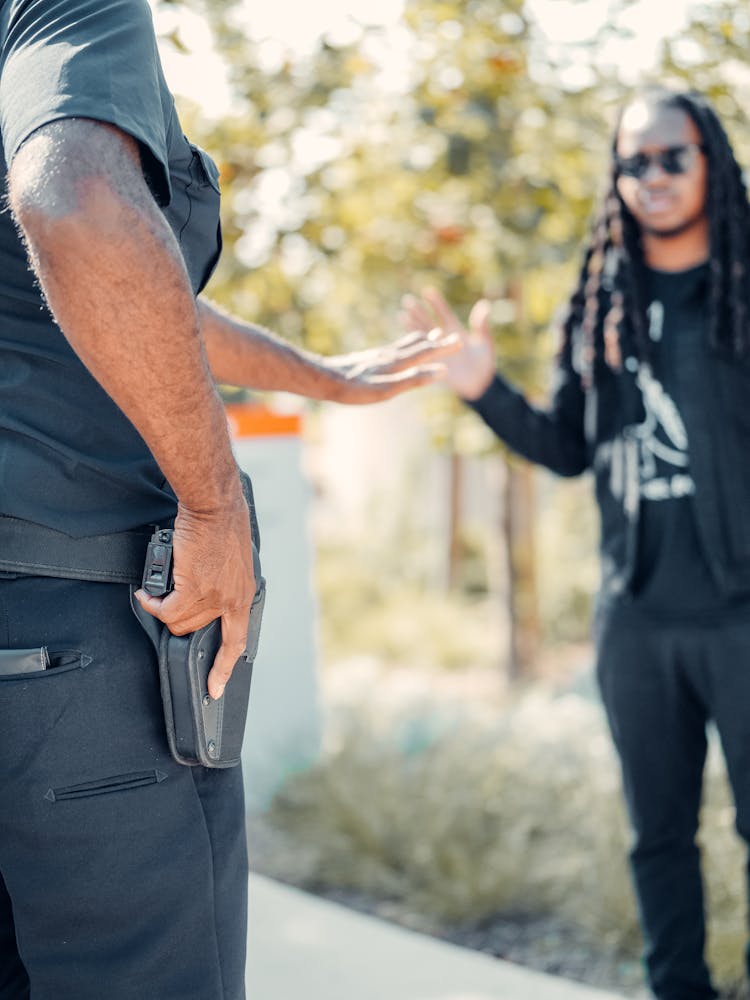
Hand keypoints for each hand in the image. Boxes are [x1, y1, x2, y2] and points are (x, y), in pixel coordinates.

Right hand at [135, 488, 255, 699]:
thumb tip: (207, 596)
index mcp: (243, 595)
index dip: (224, 668)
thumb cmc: (223, 526)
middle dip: (177, 621)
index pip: (236, 642)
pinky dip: (152, 603)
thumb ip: (225, 584)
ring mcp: (214, 595)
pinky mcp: (194, 586)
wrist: (216, 507)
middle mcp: (231, 600)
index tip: (215, 688)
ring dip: (162, 610)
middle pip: (195, 630)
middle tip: (165, 605)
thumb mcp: (235, 562)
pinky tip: (147, 593)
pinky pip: (166, 609)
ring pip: (178, 621)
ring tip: (154, 595)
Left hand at [323, 326, 459, 403]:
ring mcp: (376, 357)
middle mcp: (388, 356)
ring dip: (418, 341)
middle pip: (416, 346)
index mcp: (396, 363)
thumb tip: (442, 371)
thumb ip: (414, 379)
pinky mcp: (366, 360)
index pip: (426, 353)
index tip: (460, 340)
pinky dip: (401, 346)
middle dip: (434, 342)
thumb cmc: (354, 390)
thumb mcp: (387, 390)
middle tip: (449, 336)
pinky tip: (394, 351)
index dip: (443, 348)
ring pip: (403, 345)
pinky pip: (390, 350)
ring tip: (427, 335)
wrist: (323, 379)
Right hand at [399, 288, 494, 400]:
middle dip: (418, 312)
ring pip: (421, 336)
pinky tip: (402, 342)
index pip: (443, 313)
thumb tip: (485, 305)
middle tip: (407, 300)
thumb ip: (482, 325)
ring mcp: (437, 351)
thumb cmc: (485, 364)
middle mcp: (443, 339)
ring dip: (412, 327)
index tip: (427, 291)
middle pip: (428, 321)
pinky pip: (420, 354)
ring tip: (401, 316)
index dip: (436, 303)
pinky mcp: (433, 364)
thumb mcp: (485, 343)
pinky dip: (411, 348)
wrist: (480, 385)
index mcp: (455, 330)